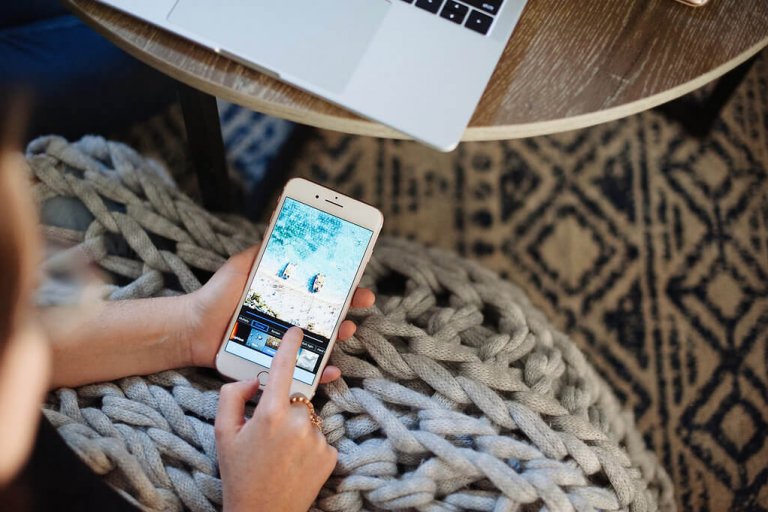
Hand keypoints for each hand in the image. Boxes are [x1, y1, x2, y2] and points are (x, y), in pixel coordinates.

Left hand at [183, 246, 374, 381]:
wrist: (192, 329)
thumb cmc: (216, 297)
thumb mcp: (241, 267)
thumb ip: (261, 251)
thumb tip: (282, 227)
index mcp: (285, 295)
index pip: (319, 289)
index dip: (342, 283)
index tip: (358, 278)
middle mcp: (289, 318)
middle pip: (328, 313)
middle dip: (350, 307)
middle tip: (363, 300)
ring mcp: (284, 341)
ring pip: (321, 340)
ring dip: (340, 335)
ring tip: (347, 330)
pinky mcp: (276, 362)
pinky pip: (302, 368)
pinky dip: (321, 371)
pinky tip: (332, 368)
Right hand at [216, 327, 336, 511]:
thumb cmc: (239, 475)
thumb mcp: (222, 433)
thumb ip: (233, 396)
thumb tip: (253, 380)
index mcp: (270, 414)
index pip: (284, 368)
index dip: (291, 346)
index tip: (298, 331)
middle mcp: (299, 422)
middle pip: (296, 398)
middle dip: (284, 409)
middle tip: (268, 436)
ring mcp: (318, 438)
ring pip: (309, 417)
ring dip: (297, 428)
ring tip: (280, 454)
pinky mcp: (331, 454)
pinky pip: (321, 437)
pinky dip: (309, 445)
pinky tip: (295, 463)